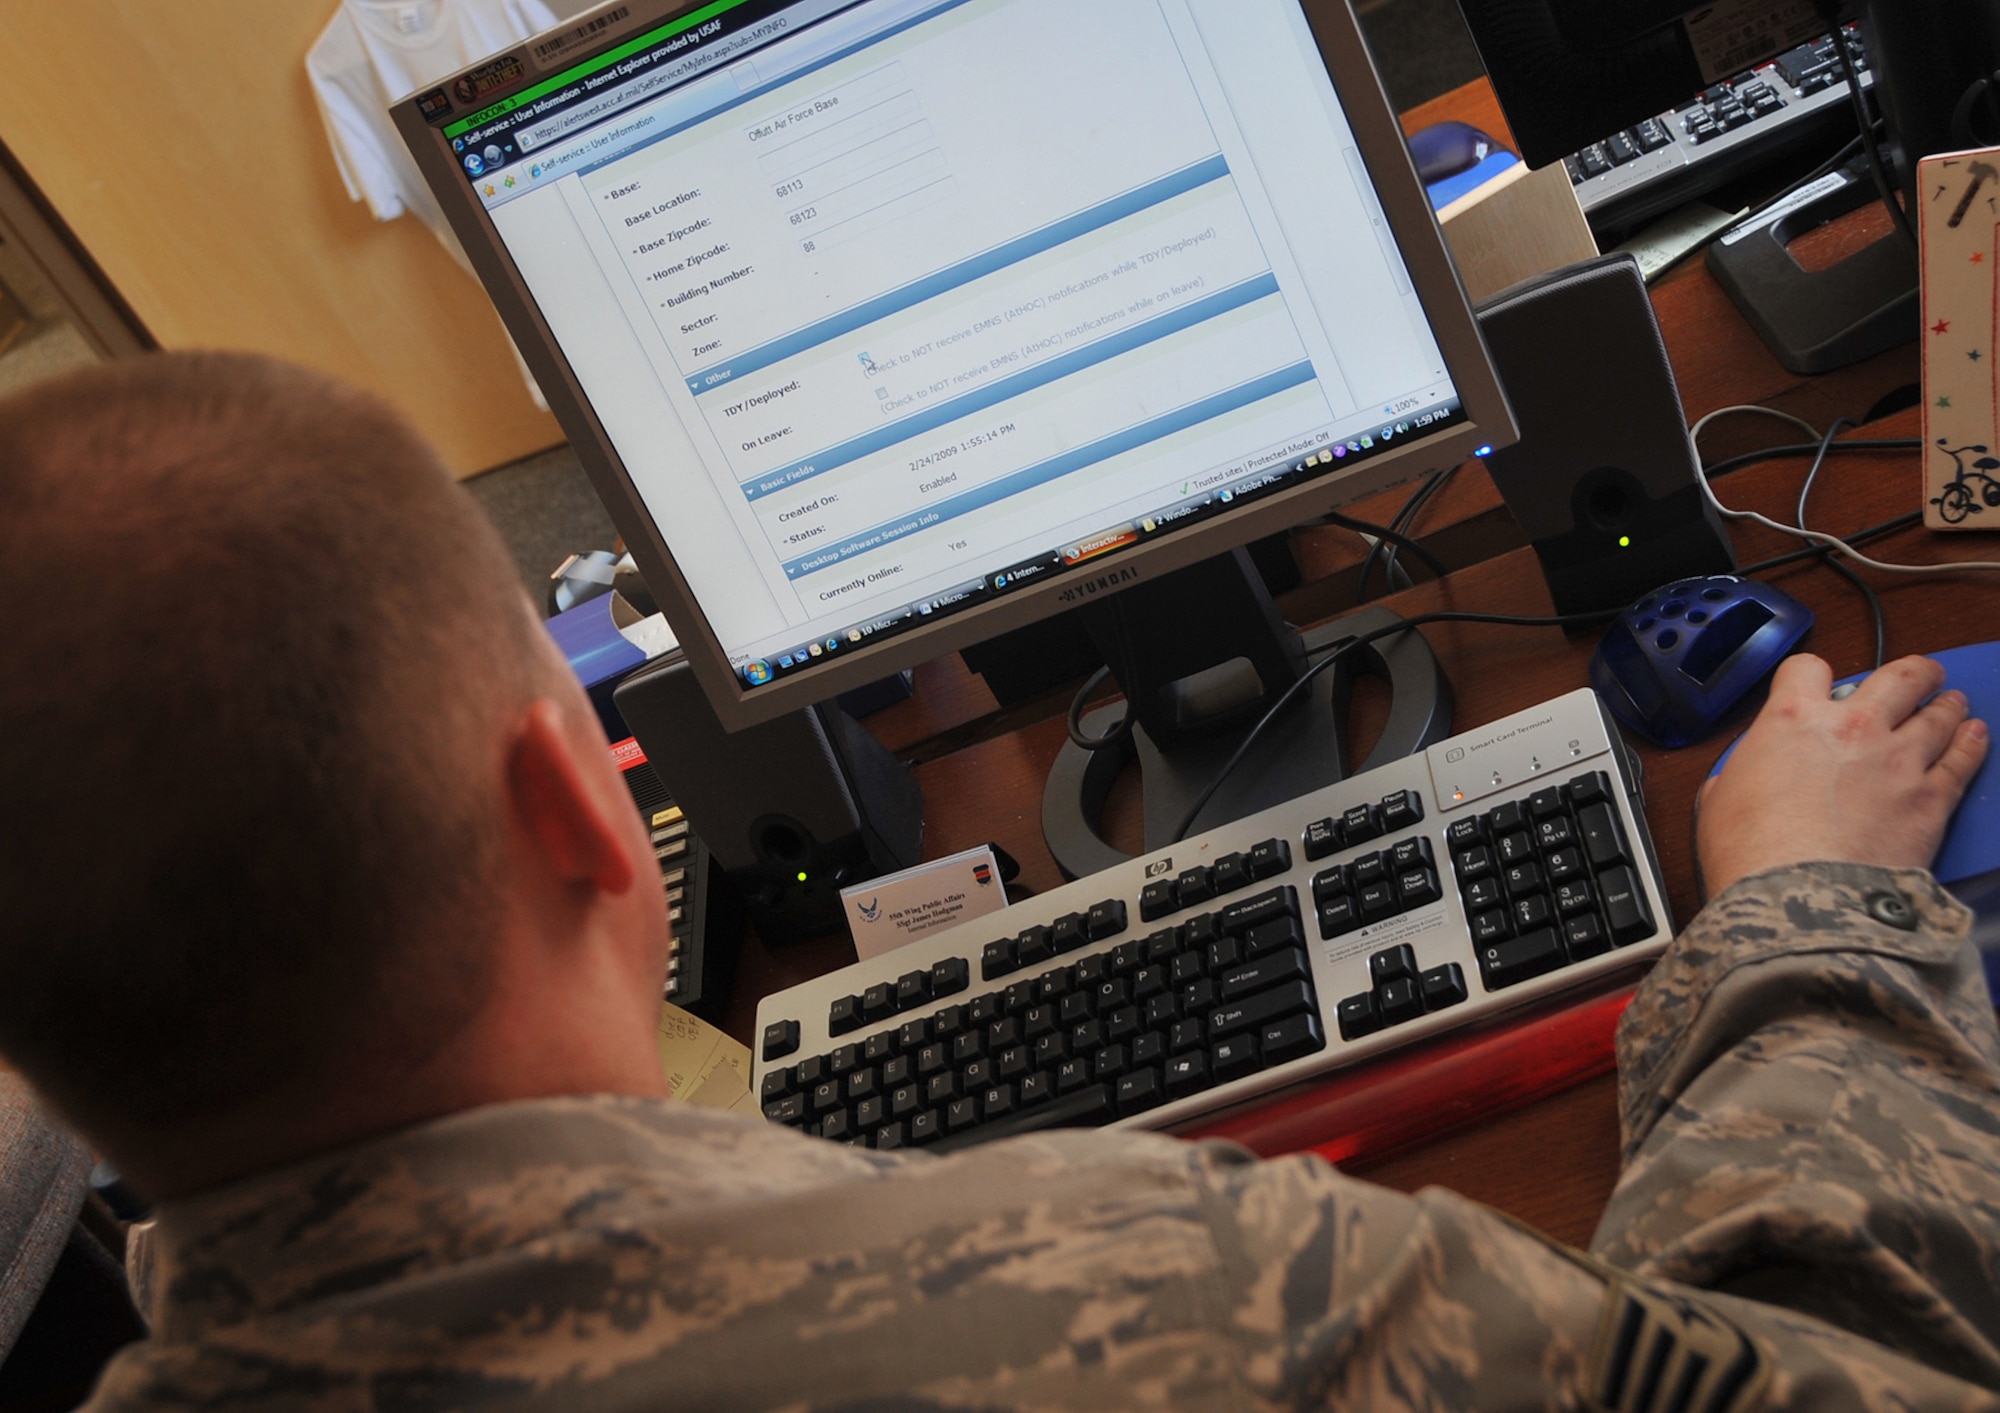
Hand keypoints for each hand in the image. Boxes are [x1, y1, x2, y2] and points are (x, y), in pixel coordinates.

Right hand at [1698, 653, 1988, 898]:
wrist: (1799, 900)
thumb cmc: (1752, 856)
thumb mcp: (1718, 801)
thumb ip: (1740, 775)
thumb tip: (1742, 780)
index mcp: (1793, 721)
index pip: (1808, 669)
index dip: (1811, 675)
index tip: (1818, 683)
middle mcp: (1853, 729)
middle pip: (1899, 677)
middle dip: (1914, 674)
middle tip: (1920, 676)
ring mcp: (1899, 761)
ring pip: (1940, 715)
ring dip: (1948, 706)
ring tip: (1953, 705)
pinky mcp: (1932, 800)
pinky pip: (1963, 760)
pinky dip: (1972, 744)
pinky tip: (1975, 737)